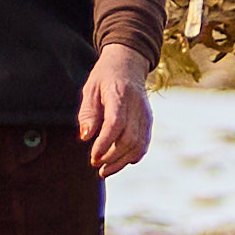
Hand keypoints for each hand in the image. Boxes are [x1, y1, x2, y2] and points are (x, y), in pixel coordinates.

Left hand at [75, 42, 154, 178]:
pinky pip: (143, 144)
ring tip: (104, 170)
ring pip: (138, 146)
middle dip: (111, 157)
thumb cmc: (105, 77)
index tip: (93, 157)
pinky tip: (118, 162)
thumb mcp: (90, 89)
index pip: (116, 124)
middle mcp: (137, 106)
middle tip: (95, 164)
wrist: (128, 64)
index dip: (105, 143)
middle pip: (128, 139)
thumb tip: (85, 137)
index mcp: (120, 94)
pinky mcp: (149, 121)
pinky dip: (132, 157)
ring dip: (121, 162)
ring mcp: (146, 114)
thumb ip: (88, 113)